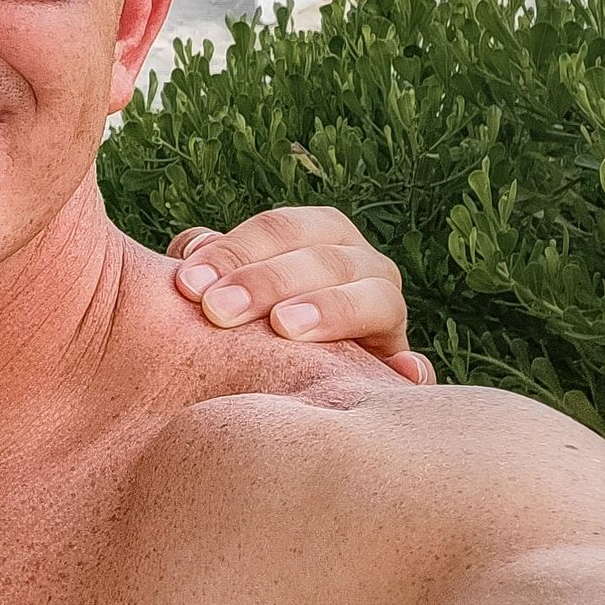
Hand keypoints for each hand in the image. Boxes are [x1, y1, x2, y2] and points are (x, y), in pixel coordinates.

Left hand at [167, 206, 432, 384]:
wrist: (283, 375)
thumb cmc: (240, 318)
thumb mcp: (219, 285)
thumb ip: (203, 263)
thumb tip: (194, 249)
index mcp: (320, 234)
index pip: (282, 229)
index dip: (235, 250)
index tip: (188, 284)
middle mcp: (363, 265)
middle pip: (325, 259)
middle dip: (268, 281)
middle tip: (217, 312)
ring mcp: (389, 314)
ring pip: (375, 299)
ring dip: (331, 309)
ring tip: (285, 328)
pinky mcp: (402, 367)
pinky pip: (417, 369)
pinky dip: (414, 369)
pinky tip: (400, 373)